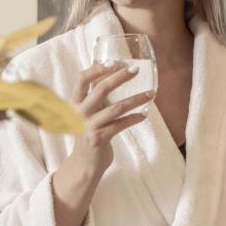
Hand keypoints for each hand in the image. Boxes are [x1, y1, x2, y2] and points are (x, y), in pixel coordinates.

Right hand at [67, 61, 152, 181]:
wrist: (84, 164)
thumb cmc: (89, 132)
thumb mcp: (87, 112)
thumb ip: (95, 97)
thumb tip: (115, 74)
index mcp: (74, 102)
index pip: (82, 79)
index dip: (97, 69)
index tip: (115, 62)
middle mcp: (79, 112)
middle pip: (101, 89)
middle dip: (120, 77)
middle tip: (136, 70)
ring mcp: (88, 126)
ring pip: (116, 108)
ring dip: (136, 99)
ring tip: (151, 93)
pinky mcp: (99, 139)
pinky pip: (121, 125)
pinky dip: (135, 118)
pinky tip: (144, 114)